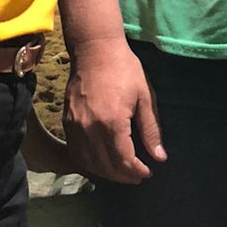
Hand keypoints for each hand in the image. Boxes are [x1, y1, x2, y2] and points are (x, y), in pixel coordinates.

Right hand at [63, 37, 165, 183]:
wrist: (95, 50)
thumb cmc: (124, 70)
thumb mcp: (144, 97)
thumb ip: (150, 130)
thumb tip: (159, 158)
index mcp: (113, 122)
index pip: (124, 160)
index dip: (136, 172)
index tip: (147, 173)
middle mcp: (91, 128)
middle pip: (106, 166)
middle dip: (123, 176)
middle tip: (137, 177)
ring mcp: (76, 126)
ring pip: (89, 162)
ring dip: (106, 172)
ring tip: (121, 172)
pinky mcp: (67, 122)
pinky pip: (76, 152)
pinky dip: (89, 162)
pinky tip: (100, 162)